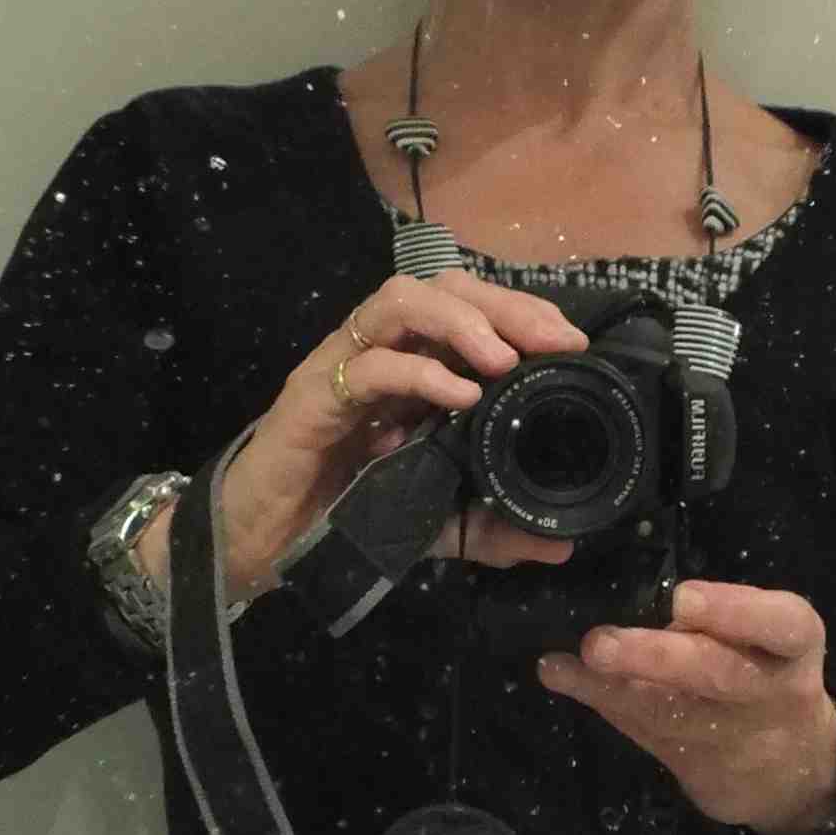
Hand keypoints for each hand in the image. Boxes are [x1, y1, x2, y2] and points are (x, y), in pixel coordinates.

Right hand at [139, 271, 592, 597]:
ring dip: (460, 320)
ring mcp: (343, 366)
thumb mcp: (434, 524)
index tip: (572, 347)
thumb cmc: (343, 517)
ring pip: (400, 301)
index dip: (523, 314)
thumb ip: (491, 529)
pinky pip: (367, 364)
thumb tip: (559, 544)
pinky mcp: (312, 394)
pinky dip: (418, 371)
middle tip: (552, 343)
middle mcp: (380, 353)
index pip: (472, 309)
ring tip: (503, 360)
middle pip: (444, 287)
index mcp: (413, 368)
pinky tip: (458, 396)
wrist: (263, 546)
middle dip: (505, 306)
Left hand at [536, 578, 835, 834]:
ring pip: (669, 712)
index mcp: (793, 643)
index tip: (682, 599)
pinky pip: (645, 730)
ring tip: (566, 666)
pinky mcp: (698, 765)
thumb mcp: (762, 634)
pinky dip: (601, 701)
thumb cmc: (765, 666)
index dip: (733, 612)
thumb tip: (636, 593)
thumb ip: (713, 617)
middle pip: (717, 674)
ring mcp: (732, 735)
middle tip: (600, 644)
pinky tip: (562, 677)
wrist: (792, 764)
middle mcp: (768, 689)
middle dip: (655, 658)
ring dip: (610, 688)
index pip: (778, 624)